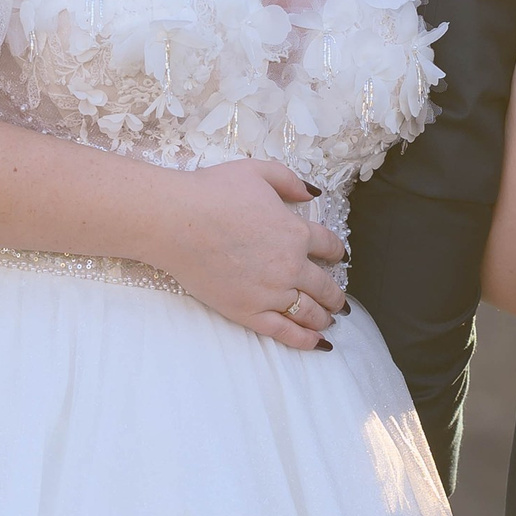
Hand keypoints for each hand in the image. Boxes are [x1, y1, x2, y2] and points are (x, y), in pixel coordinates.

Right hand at [145, 159, 348, 349]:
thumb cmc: (212, 192)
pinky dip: (305, 340)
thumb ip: (289, 181)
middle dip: (335, 295)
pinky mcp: (248, 312)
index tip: (338, 258)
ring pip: (309, 312)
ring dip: (324, 318)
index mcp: (295, 232)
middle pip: (324, 285)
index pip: (328, 246)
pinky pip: (284, 331)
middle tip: (340, 303)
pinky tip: (317, 343)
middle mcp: (290, 266)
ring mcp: (270, 292)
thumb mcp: (258, 171)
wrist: (176, 221)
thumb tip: (312, 192)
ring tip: (329, 321)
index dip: (336, 252)